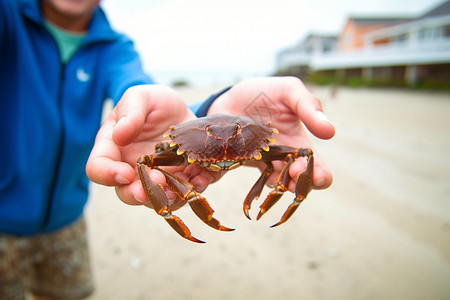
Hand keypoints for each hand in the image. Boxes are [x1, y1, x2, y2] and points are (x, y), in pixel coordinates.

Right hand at [86, 85, 213, 206]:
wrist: (182, 110)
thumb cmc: (154, 103)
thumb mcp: (141, 97)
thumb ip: (130, 111)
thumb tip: (119, 135)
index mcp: (113, 149)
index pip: (98, 168)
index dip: (107, 174)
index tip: (124, 173)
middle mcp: (132, 170)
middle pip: (127, 193)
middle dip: (140, 193)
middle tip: (157, 182)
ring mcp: (157, 178)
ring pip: (157, 199)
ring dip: (168, 198)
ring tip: (179, 190)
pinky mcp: (180, 181)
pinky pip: (185, 193)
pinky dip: (194, 190)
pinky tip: (201, 180)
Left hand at [207, 76, 334, 190]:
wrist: (230, 97)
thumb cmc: (264, 92)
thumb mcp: (289, 91)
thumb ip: (308, 106)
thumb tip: (329, 131)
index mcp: (299, 143)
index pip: (318, 168)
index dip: (320, 177)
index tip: (315, 176)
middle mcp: (283, 158)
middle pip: (297, 182)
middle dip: (299, 182)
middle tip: (293, 172)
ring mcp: (262, 162)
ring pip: (275, 184)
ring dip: (279, 185)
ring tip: (276, 179)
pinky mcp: (242, 164)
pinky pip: (251, 178)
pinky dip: (253, 180)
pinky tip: (254, 169)